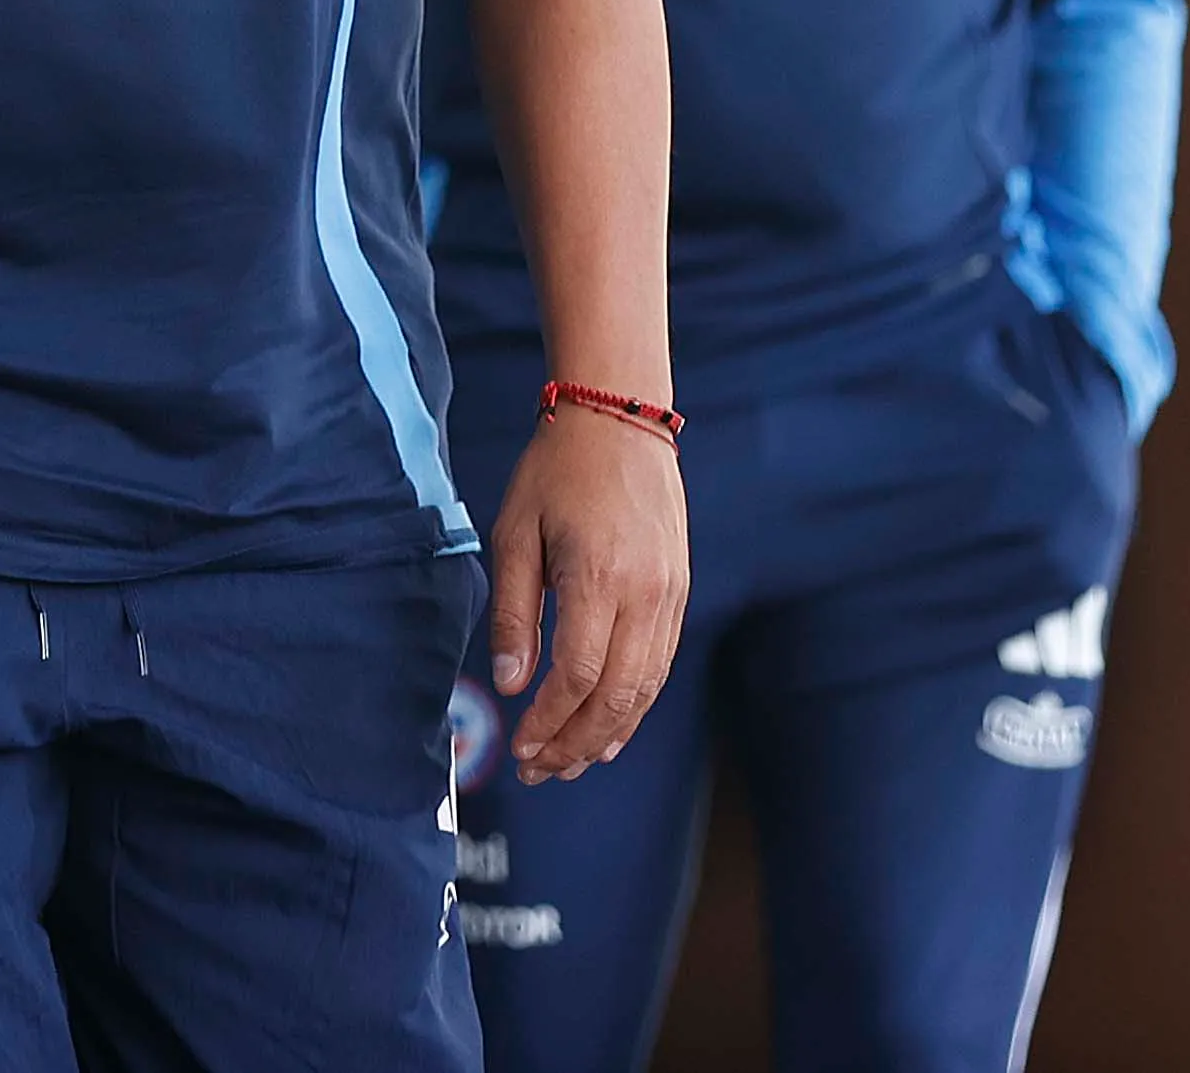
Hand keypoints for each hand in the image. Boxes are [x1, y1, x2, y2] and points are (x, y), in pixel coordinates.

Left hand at [483, 405, 689, 784]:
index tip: (520, 746)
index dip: (548, 722)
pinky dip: (635, 704)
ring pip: (645, 687)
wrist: (620, 418)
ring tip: (570, 763)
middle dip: (575, 743)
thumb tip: (510, 684)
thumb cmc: (557, 471)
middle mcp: (644, 592)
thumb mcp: (516, 533)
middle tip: (539, 770)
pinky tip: (610, 728)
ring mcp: (669, 593)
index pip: (577, 676)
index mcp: (598, 576)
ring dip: (607, 734)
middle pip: (616, 695)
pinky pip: (660, 664)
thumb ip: (515, 612)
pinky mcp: (679, 590)